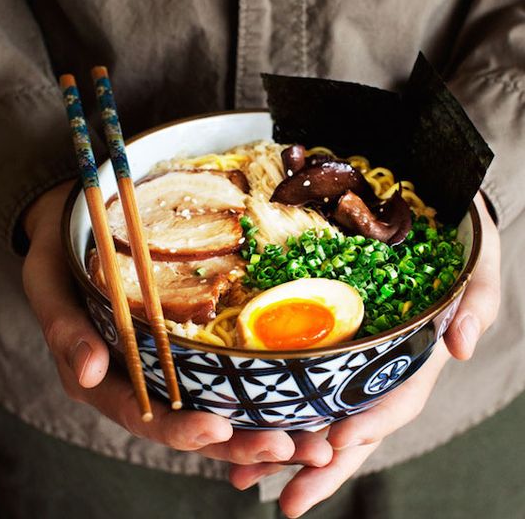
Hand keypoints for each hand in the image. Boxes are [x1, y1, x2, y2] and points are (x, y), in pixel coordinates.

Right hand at [21, 181, 333, 466]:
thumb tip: (91, 373)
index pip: (144, 417)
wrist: (76, 229)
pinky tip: (297, 396)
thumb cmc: (60, 260)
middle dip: (241, 443)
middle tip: (292, 448)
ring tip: (313, 440)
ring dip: (262, 427)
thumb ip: (65, 331)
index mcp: (105, 381)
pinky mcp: (187, 347)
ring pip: (216, 408)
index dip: (181, 429)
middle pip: (192, 425)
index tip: (219, 429)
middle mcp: (141, 382)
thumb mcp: (50, 288)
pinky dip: (258, 391)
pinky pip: (223, 376)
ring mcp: (167, 366)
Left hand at [229, 192, 500, 516]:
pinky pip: (301, 385)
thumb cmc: (455, 249)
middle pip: (354, 428)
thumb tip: (461, 346)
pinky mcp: (325, 349)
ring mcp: (351, 364)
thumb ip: (476, 303)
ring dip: (286, 451)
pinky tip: (244, 428)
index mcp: (416, 360)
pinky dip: (277, 410)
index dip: (372, 422)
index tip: (339, 440)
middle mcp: (380, 372)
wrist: (425, 228)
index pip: (397, 401)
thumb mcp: (475, 269)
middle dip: (324, 467)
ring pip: (321, 416)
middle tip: (289, 502)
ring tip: (245, 477)